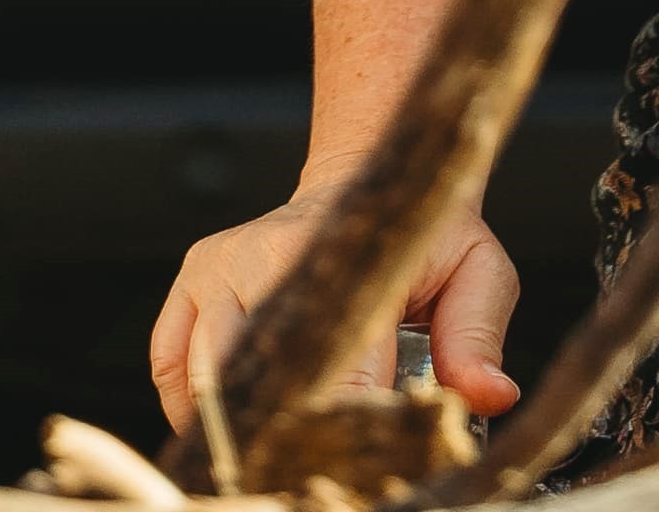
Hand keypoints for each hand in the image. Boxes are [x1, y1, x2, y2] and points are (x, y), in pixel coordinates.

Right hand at [151, 186, 520, 439]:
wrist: (361, 176)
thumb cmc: (419, 235)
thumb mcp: (477, 271)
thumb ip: (478, 336)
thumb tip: (489, 396)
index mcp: (334, 255)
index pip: (332, 375)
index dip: (341, 439)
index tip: (356, 475)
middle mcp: (261, 257)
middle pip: (250, 383)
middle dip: (276, 446)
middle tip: (303, 483)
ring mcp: (218, 267)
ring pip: (201, 380)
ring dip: (230, 434)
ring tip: (267, 468)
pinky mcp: (193, 279)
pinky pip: (169, 364)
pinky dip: (189, 410)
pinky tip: (227, 432)